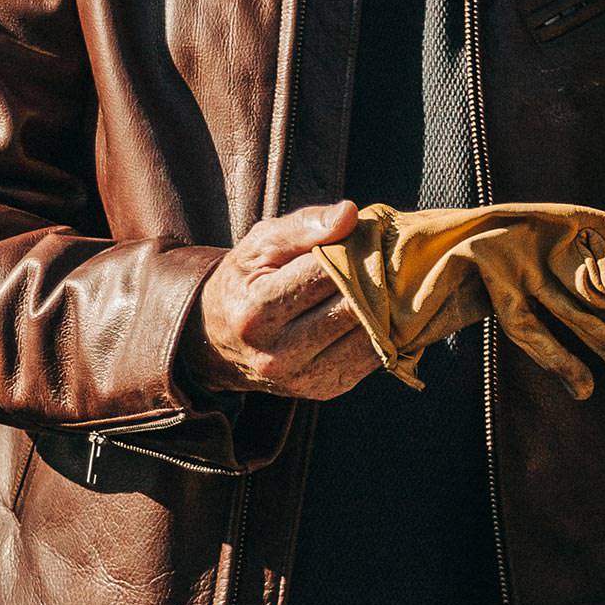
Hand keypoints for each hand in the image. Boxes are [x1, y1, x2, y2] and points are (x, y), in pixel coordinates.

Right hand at [181, 202, 382, 400]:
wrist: (221, 340)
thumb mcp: (260, 245)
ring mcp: (304, 378)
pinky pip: (372, 357)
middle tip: (382, 256)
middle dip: (373, 277)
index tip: (363, 235)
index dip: (351, 249)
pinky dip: (382, 331)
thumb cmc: (245, 282)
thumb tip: (349, 214)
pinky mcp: (325, 389)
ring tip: (380, 282)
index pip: (326, 273)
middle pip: (352, 306)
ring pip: (369, 334)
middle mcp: (278, 353)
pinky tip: (375, 311)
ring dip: (384, 305)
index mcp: (257, 311)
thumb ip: (304, 226)